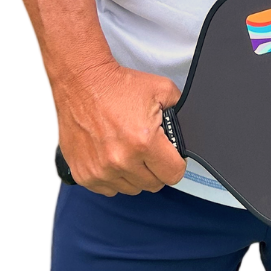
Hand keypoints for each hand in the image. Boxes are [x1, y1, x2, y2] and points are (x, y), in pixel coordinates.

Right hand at [54, 58, 186, 195]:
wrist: (82, 82)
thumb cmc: (118, 85)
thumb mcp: (161, 89)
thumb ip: (179, 109)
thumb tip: (188, 127)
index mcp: (144, 142)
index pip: (173, 174)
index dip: (175, 163)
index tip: (170, 155)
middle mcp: (121, 161)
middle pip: (153, 184)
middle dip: (155, 168)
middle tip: (148, 148)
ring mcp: (100, 170)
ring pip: (131, 188)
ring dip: (133, 173)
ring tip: (128, 149)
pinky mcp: (84, 174)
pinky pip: (108, 189)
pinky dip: (113, 176)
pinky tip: (111, 155)